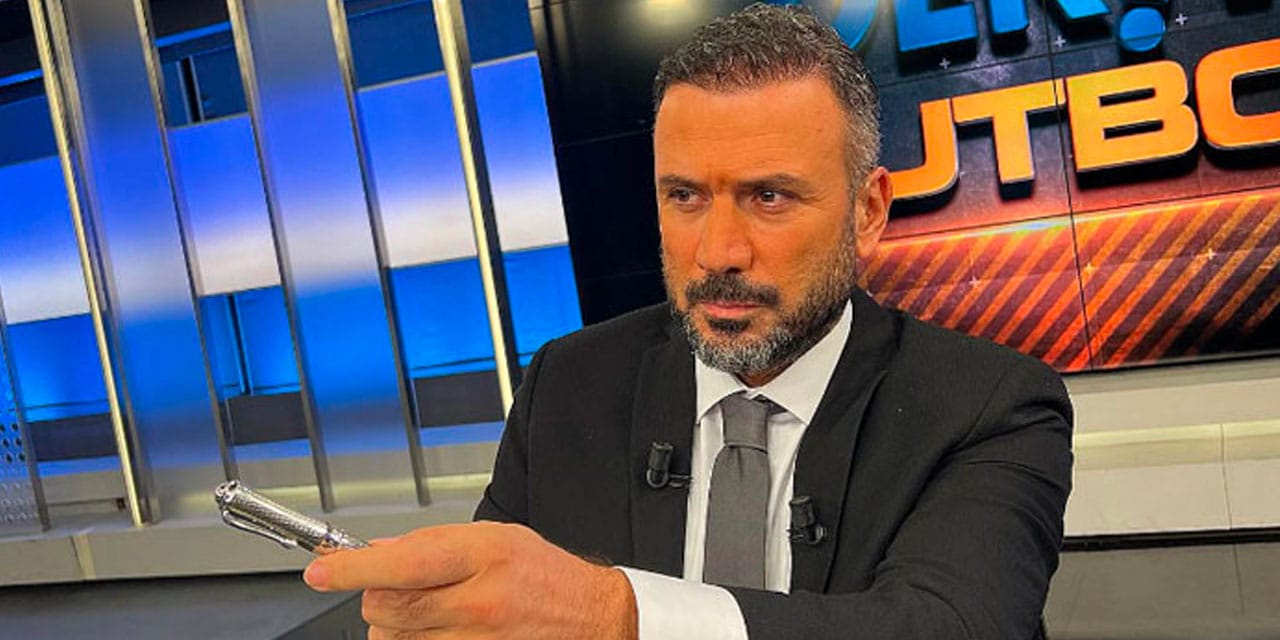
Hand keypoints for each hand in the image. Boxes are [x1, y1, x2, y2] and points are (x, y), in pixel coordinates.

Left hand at [303, 521, 637, 639]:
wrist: (592, 618)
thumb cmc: (547, 577)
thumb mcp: (497, 539)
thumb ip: (436, 543)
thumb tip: (380, 551)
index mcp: (483, 556)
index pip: (400, 563)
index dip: (350, 569)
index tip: (319, 570)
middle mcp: (478, 602)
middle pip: (386, 607)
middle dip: (377, 597)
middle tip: (396, 588)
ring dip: (397, 628)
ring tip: (432, 613)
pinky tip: (441, 631)